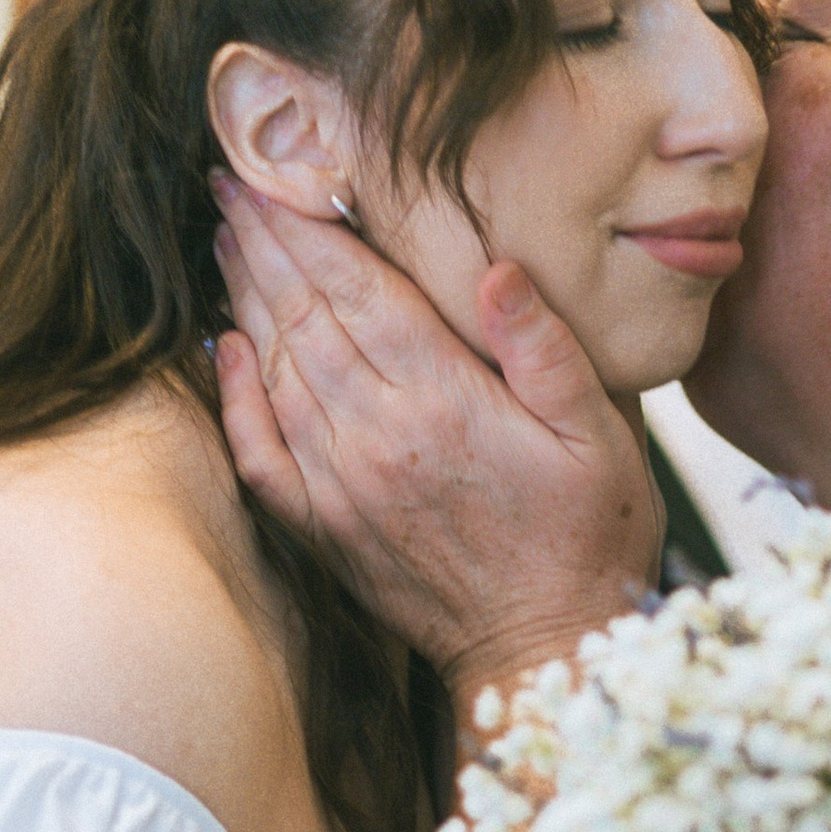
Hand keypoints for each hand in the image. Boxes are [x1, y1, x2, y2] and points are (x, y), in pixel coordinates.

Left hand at [211, 181, 660, 705]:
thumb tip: (495, 268)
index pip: (359, 290)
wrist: (547, 652)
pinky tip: (227, 350)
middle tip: (230, 185)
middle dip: (264, 245)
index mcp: (446, 402)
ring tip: (228, 242)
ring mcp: (343, 487)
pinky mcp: (325, 531)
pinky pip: (260, 454)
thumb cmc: (590, 540)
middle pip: (304, 317)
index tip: (274, 179)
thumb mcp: (602, 437)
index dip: (310, 228)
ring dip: (247, 300)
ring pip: (276, 371)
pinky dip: (236, 397)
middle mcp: (379, 438)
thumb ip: (546, 350)